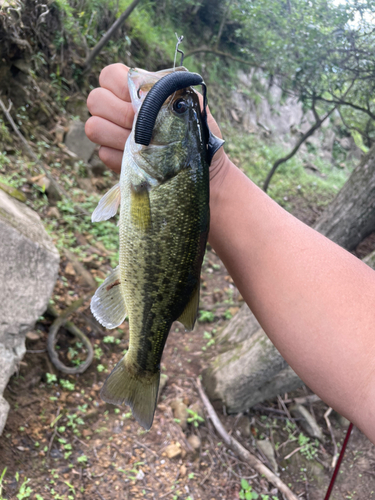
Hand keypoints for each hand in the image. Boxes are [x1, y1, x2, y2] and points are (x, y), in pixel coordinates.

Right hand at [85, 63, 228, 191]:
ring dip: (116, 135)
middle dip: (118, 112)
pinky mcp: (117, 162)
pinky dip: (121, 158)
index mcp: (140, 94)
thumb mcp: (197, 113)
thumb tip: (158, 85)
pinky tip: (142, 163)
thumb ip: (178, 93)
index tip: (142, 100)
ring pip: (94, 127)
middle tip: (140, 125)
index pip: (110, 76)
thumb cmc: (201, 144)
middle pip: (95, 100)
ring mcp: (116, 138)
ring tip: (143, 145)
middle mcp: (122, 113)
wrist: (206, 181)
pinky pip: (104, 154)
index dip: (121, 85)